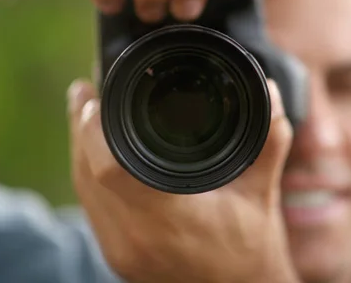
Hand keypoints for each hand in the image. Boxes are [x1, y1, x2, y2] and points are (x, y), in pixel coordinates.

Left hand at [67, 79, 297, 282]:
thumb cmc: (252, 249)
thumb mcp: (263, 192)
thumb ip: (269, 141)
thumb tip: (270, 92)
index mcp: (168, 219)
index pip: (108, 169)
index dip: (93, 128)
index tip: (98, 96)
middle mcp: (135, 239)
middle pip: (86, 175)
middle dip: (80, 129)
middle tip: (84, 93)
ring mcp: (121, 253)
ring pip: (84, 192)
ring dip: (80, 151)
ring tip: (83, 114)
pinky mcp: (118, 258)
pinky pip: (91, 208)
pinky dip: (89, 176)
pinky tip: (95, 157)